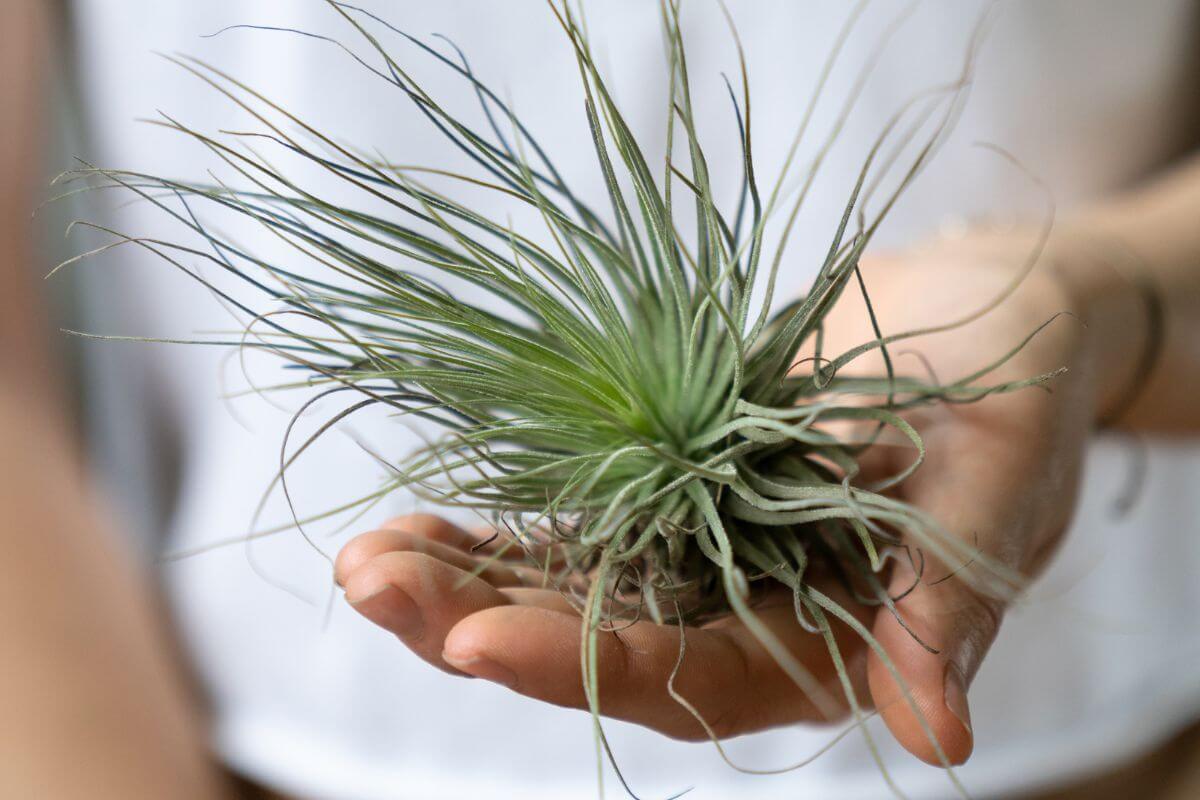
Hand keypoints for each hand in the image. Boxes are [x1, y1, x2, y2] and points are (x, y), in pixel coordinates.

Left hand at [336, 228, 1113, 765]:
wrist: (980, 312)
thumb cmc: (1013, 379)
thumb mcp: (1000, 470)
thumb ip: (955, 596)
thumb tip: (943, 737)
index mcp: (833, 636)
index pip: (695, 676)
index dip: (585, 662)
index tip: (473, 641)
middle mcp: (753, 614)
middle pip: (601, 644)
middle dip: (480, 621)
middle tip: (371, 586)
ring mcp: (702, 556)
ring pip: (569, 591)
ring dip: (464, 579)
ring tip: (363, 559)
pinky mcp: (672, 497)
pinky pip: (576, 527)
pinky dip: (500, 528)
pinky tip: (417, 525)